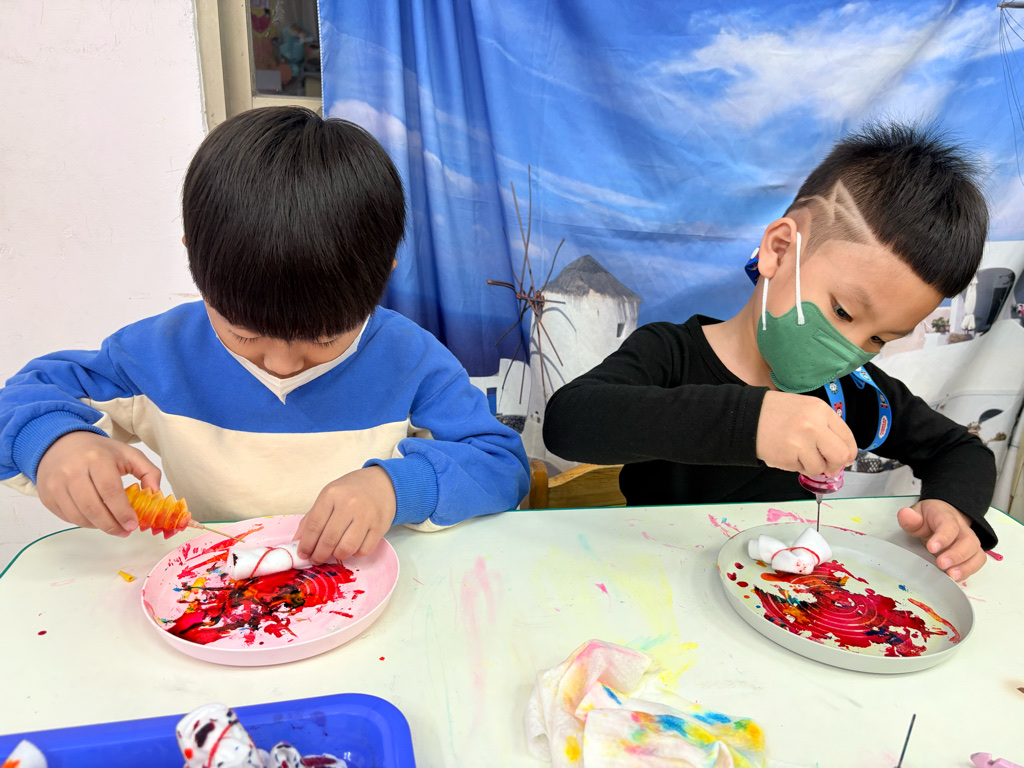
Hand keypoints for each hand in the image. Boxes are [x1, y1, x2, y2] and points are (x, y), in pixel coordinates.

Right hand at [35, 431, 161, 536]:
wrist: (59, 444)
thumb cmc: (98, 451)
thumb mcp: (128, 454)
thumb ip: (148, 472)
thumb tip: (156, 494)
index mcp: (96, 458)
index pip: (110, 491)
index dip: (122, 512)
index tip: (133, 524)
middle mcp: (72, 471)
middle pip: (93, 508)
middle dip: (112, 525)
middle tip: (125, 531)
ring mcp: (56, 484)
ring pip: (79, 516)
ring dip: (99, 527)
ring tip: (113, 527)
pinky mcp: (46, 496)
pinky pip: (67, 517)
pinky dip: (84, 523)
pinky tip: (96, 519)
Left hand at [295, 466, 396, 563]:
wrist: (381, 483)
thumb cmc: (351, 491)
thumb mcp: (328, 496)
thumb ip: (311, 518)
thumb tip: (297, 542)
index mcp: (332, 495)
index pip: (314, 525)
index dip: (306, 544)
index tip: (303, 554)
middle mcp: (349, 504)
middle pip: (329, 539)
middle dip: (319, 555)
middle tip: (316, 559)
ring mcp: (367, 515)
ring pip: (347, 548)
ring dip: (337, 556)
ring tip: (333, 554)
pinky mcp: (380, 526)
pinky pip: (364, 550)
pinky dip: (355, 554)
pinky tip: (351, 548)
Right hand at [755, 390, 857, 475]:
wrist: (748, 416)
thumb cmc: (777, 413)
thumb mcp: (807, 409)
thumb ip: (826, 428)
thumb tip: (843, 455)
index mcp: (821, 411)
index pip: (847, 437)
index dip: (849, 452)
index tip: (845, 458)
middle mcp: (813, 426)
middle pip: (840, 455)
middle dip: (835, 464)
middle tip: (827, 465)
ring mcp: (800, 443)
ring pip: (820, 468)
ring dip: (812, 466)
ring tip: (799, 455)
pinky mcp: (787, 457)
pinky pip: (802, 470)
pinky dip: (796, 466)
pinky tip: (787, 453)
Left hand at [897, 499, 984, 580]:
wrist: (941, 516)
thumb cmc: (929, 518)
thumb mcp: (916, 514)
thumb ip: (910, 518)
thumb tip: (905, 515)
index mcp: (946, 517)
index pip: (949, 525)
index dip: (942, 537)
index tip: (931, 548)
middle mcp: (962, 529)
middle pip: (968, 541)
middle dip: (956, 555)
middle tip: (941, 564)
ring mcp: (969, 542)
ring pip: (976, 553)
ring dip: (965, 566)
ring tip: (951, 575)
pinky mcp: (972, 553)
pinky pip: (977, 562)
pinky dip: (969, 571)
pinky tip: (955, 577)